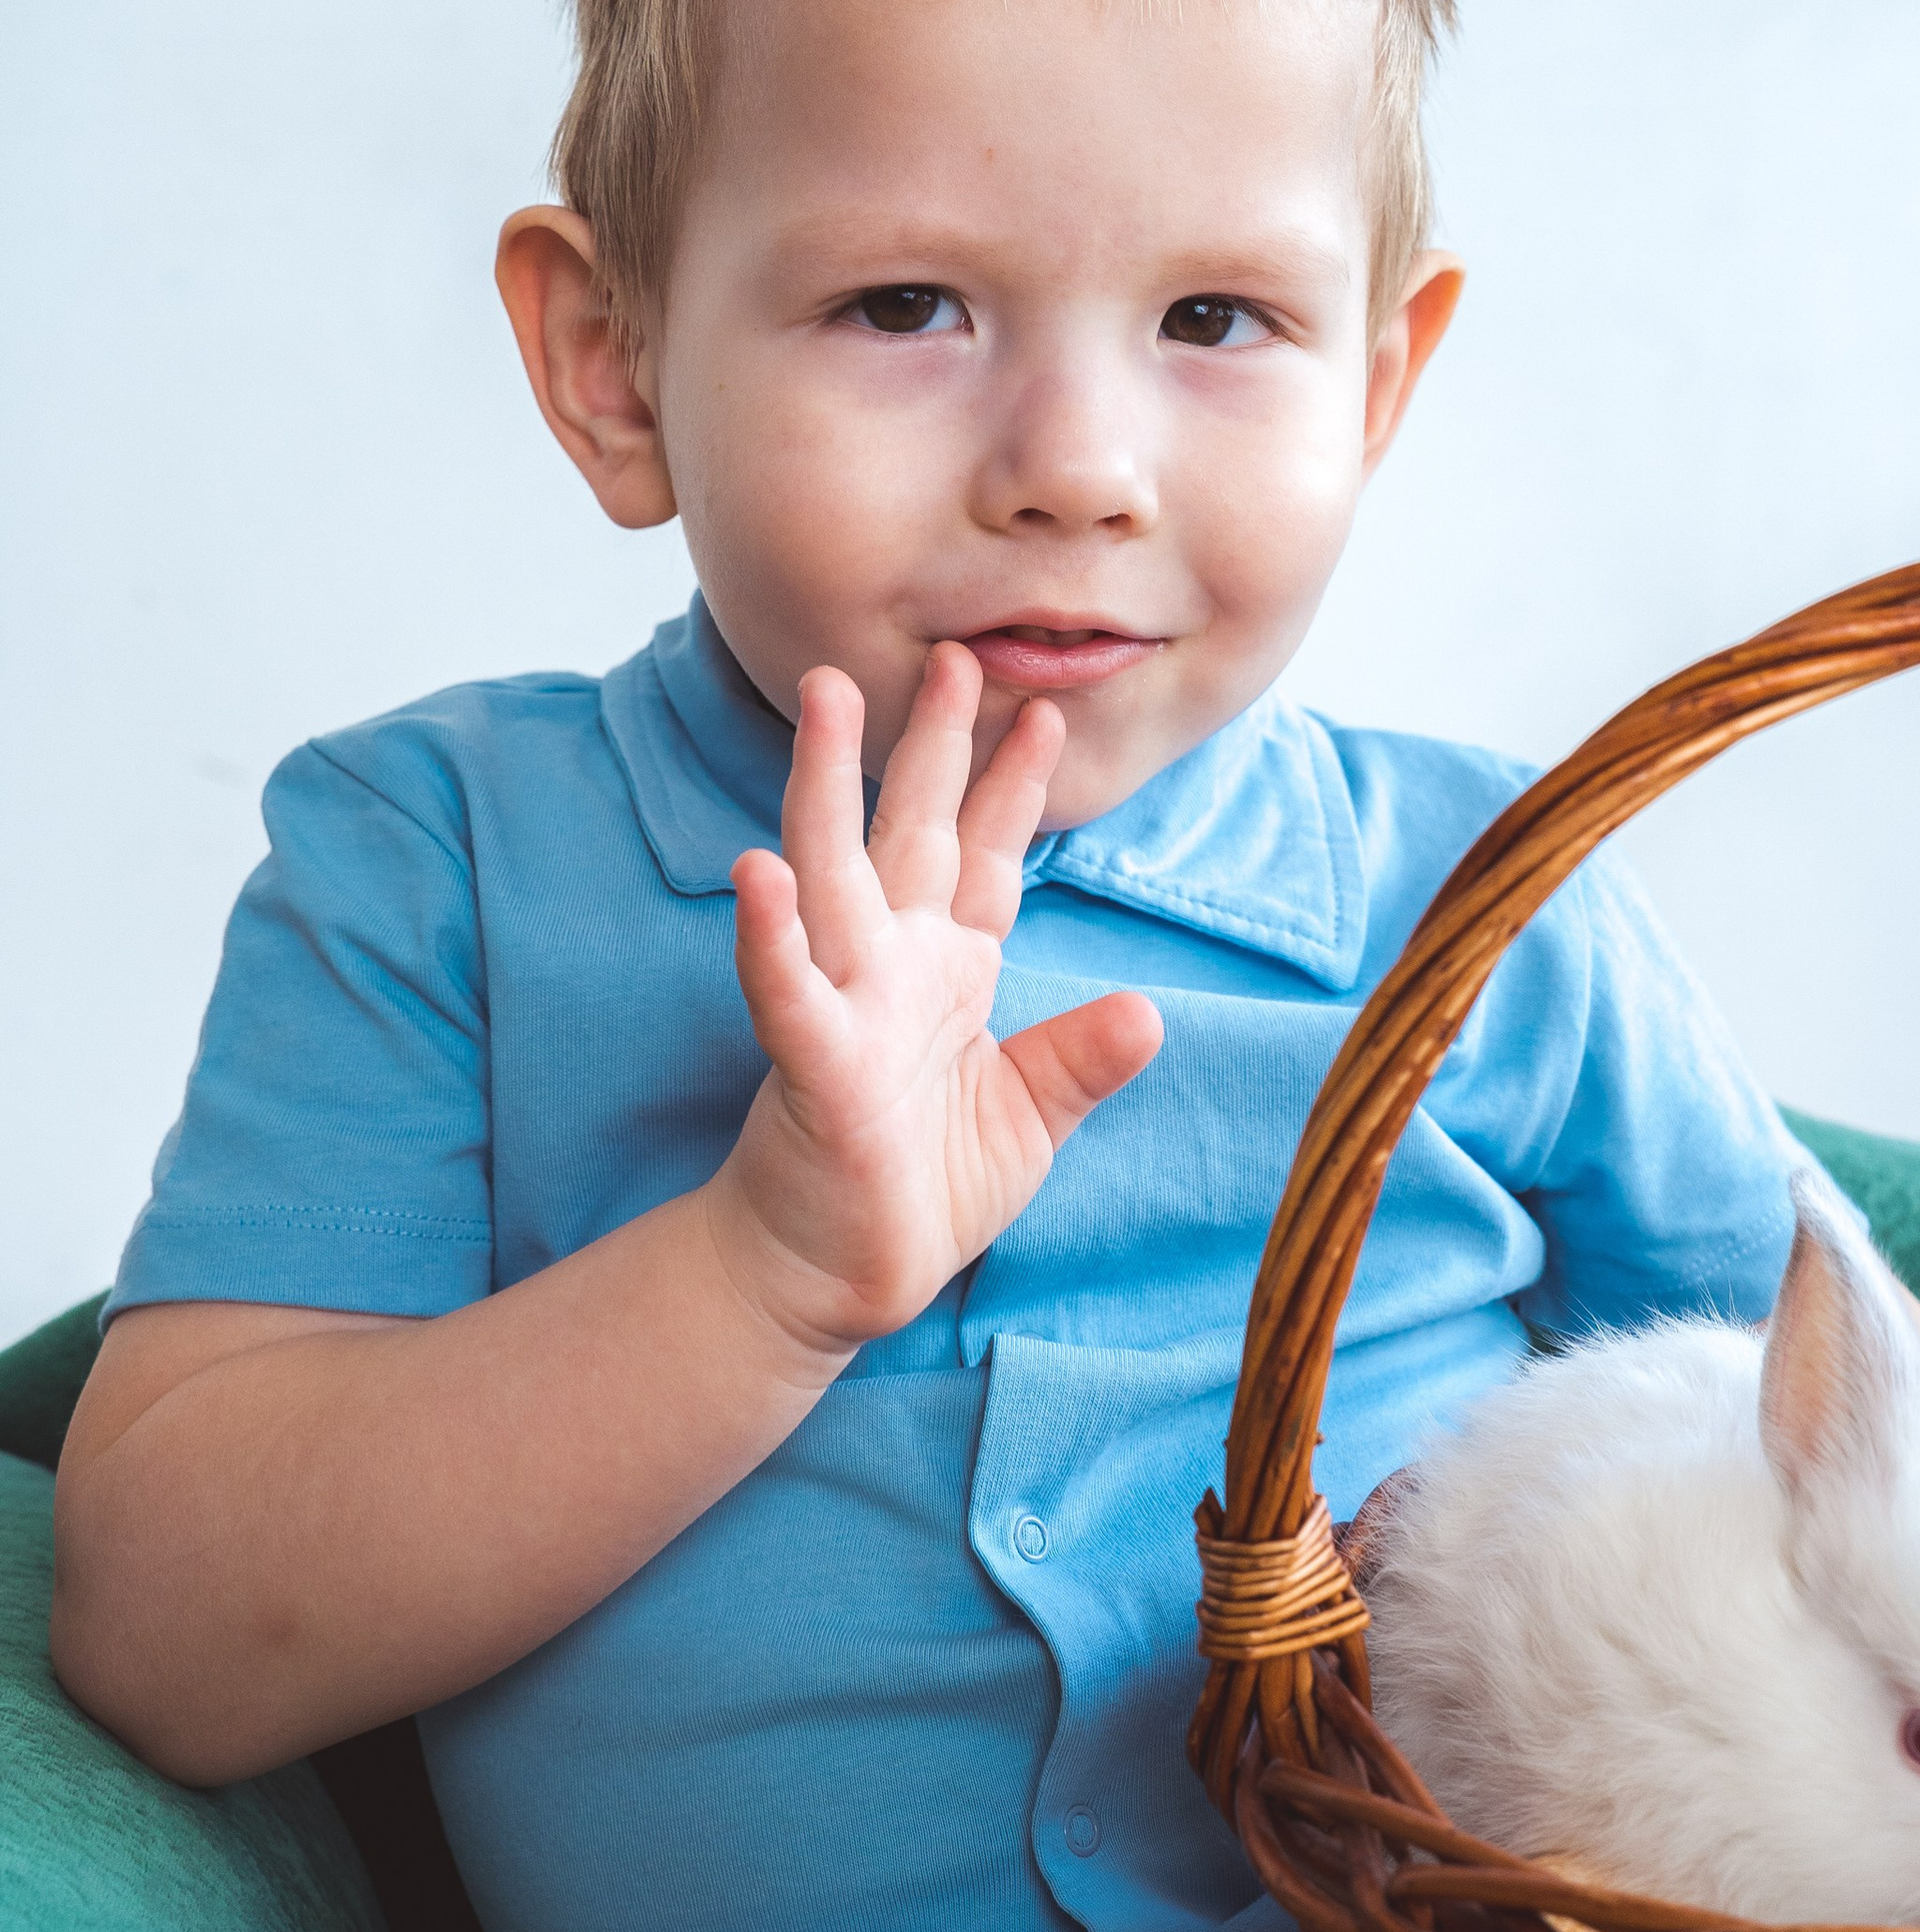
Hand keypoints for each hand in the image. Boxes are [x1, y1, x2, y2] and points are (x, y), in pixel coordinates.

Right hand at [707, 647, 1162, 1359]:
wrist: (837, 1275)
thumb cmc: (920, 1187)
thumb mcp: (1029, 1117)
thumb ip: (1080, 1059)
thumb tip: (1149, 1012)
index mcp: (947, 971)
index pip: (985, 859)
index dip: (1011, 788)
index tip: (1044, 712)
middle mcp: (892, 967)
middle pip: (911, 831)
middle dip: (932, 744)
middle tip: (952, 656)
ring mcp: (846, 1004)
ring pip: (832, 871)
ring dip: (827, 784)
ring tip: (829, 697)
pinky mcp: (811, 1062)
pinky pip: (787, 987)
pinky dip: (771, 933)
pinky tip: (758, 874)